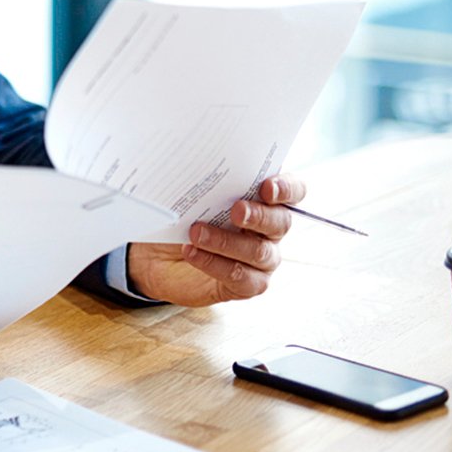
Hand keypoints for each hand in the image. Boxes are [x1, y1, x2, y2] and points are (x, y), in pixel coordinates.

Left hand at [127, 174, 306, 306]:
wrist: (158, 256)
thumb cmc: (184, 218)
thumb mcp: (193, 197)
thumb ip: (207, 183)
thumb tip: (197, 167)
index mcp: (265, 202)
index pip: (293, 192)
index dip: (286, 189)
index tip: (267, 187)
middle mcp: (270, 231)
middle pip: (280, 222)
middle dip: (259, 215)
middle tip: (237, 210)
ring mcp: (262, 260)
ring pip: (258, 251)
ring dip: (226, 241)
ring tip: (196, 232)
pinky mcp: (247, 285)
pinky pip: (240, 276)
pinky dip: (213, 263)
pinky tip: (192, 252)